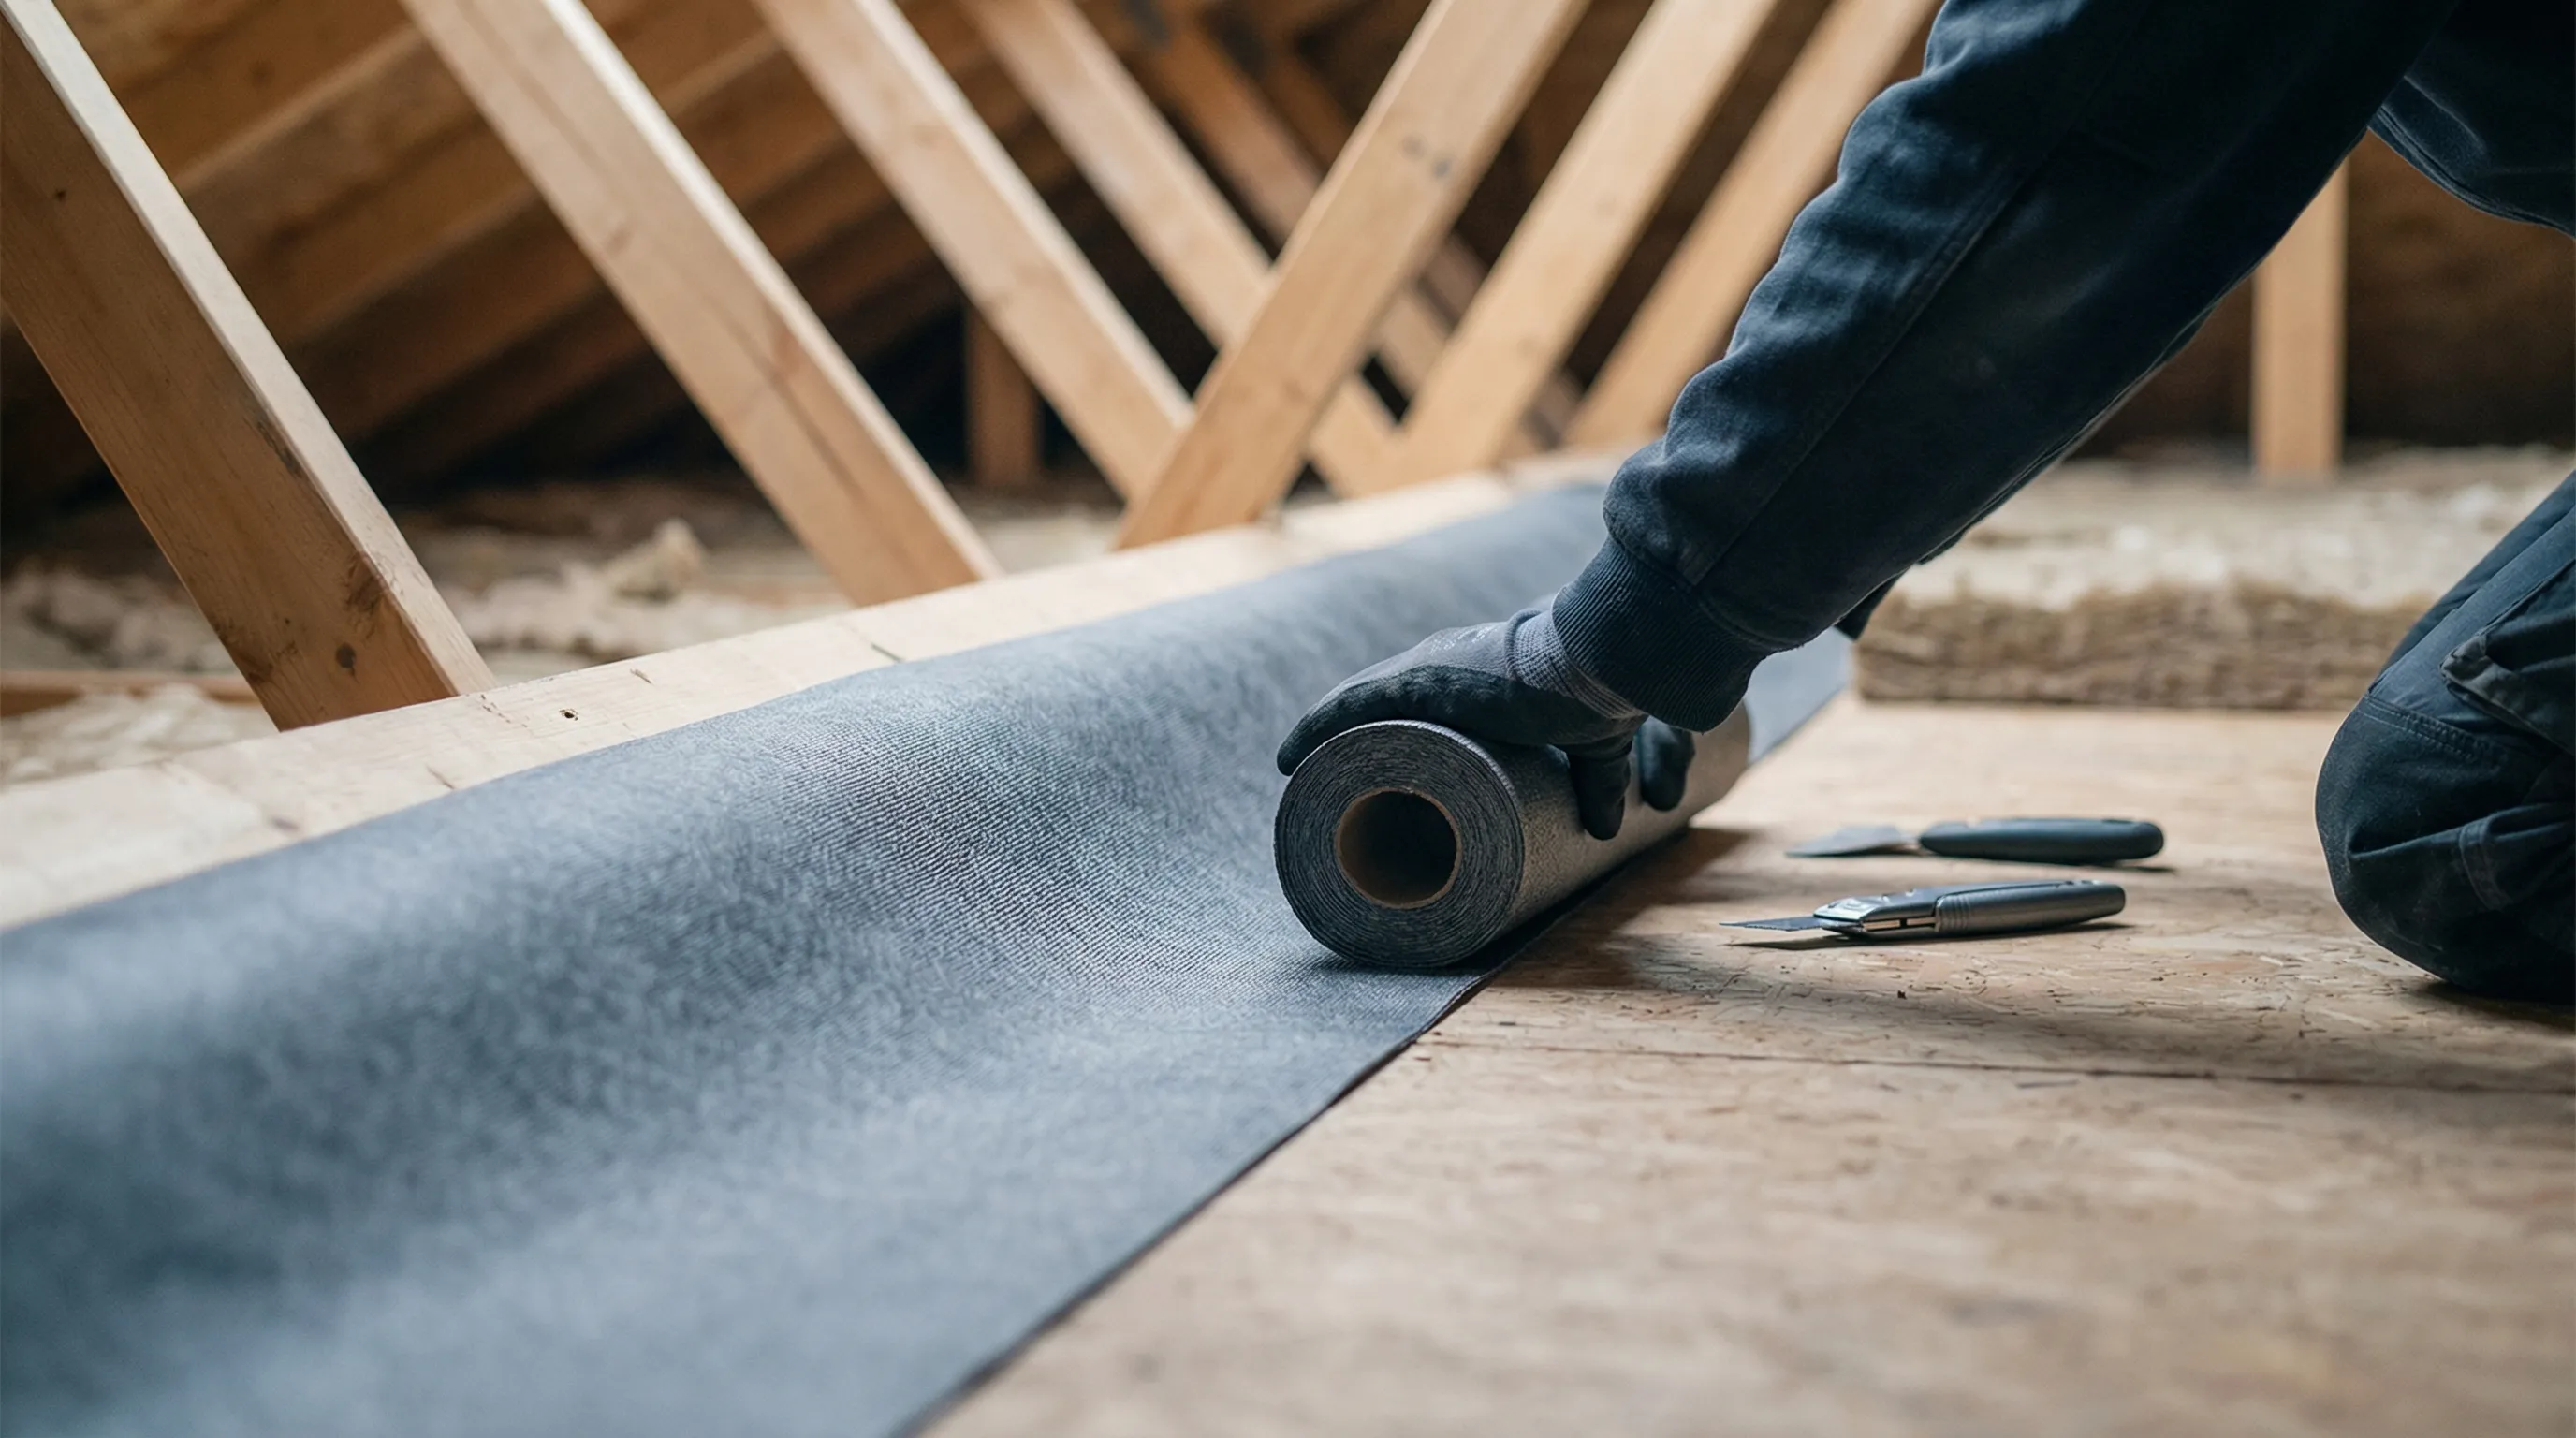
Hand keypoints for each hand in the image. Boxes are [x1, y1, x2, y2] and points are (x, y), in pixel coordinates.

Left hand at [1276, 600, 1696, 840]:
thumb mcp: (1595, 743)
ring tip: (1303, 771)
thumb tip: (1610, 829)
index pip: (1425, 702)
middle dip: (1358, 739)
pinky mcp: (1416, 685)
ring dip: (1328, 741)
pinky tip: (1287, 758)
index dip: (1402, 731)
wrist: (1600, 662)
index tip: (1384, 763)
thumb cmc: (1601, 694)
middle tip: (1334, 774)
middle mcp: (1446, 665)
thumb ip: (1598, 780)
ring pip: (1356, 709)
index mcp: (1485, 673)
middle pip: (1380, 703)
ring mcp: (1428, 673)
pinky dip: (1313, 733)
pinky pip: (1345, 710)